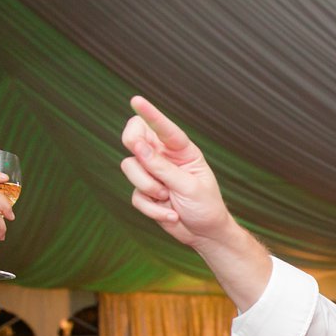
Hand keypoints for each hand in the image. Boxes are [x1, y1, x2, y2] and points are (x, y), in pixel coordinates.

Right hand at [120, 96, 237, 250]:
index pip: (163, 128)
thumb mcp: (188, 186)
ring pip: (130, 167)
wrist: (206, 234)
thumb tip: (137, 147)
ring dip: (148, 186)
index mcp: (182, 150)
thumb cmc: (205, 206)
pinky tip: (171, 215)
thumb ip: (162, 167)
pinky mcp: (144, 192)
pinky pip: (135, 195)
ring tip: (169, 198)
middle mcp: (164, 157)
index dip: (150, 113)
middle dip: (135, 148)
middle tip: (141, 156)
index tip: (136, 100)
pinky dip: (152, 209)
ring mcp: (152, 174)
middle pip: (134, 138)